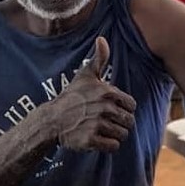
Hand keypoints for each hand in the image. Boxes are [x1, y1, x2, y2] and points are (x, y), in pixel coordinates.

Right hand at [51, 37, 136, 151]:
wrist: (52, 120)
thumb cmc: (72, 97)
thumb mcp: (86, 75)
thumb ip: (99, 58)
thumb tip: (102, 39)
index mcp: (107, 93)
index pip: (132, 106)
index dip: (124, 109)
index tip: (112, 109)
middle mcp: (104, 109)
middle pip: (129, 122)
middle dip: (121, 123)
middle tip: (106, 122)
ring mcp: (97, 125)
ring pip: (123, 135)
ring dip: (115, 135)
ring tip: (102, 130)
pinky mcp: (91, 141)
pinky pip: (113, 147)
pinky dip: (108, 145)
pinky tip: (98, 139)